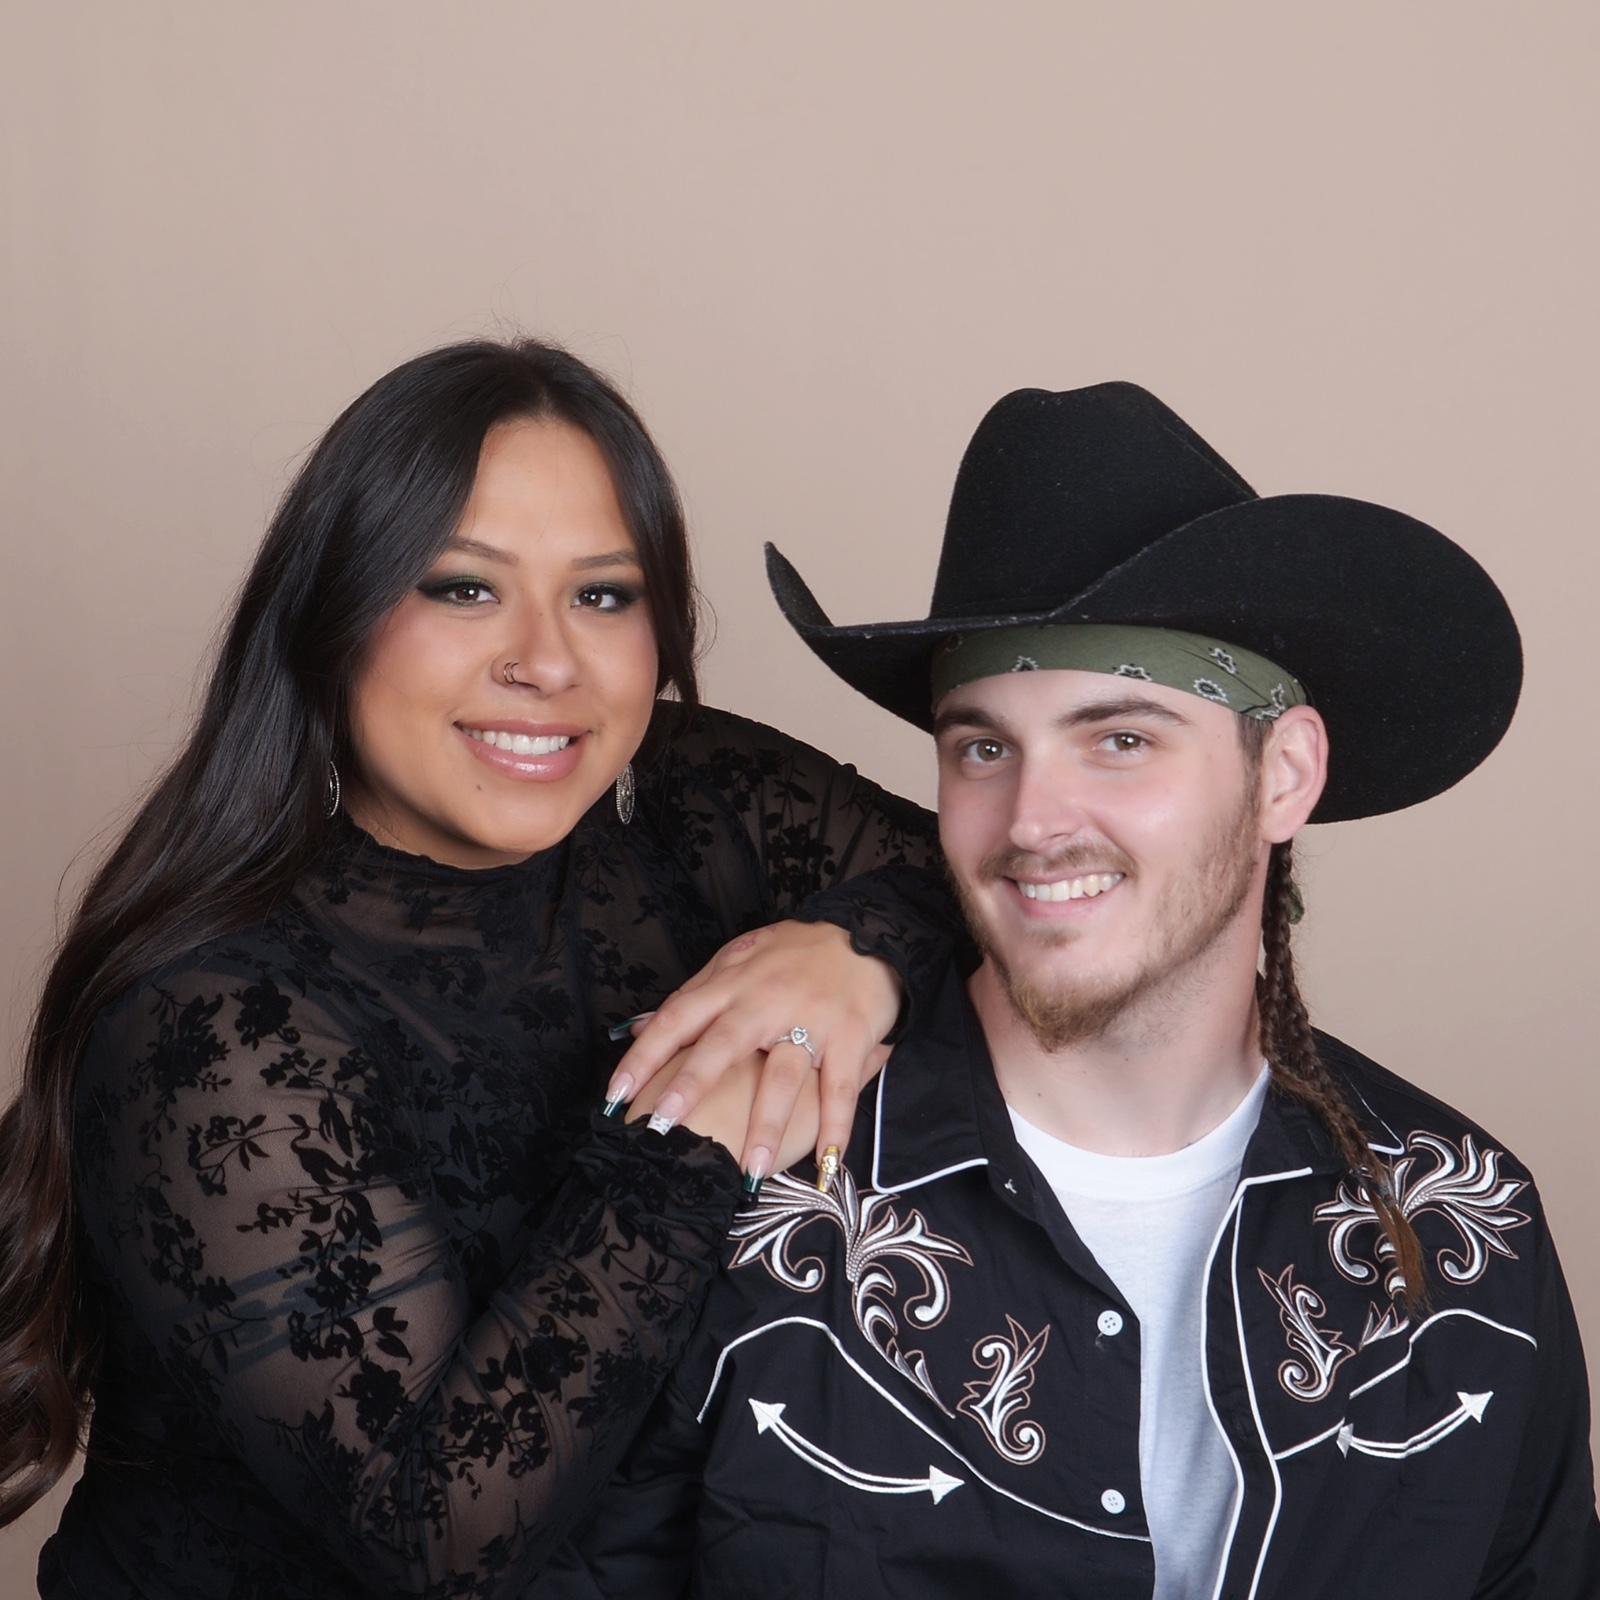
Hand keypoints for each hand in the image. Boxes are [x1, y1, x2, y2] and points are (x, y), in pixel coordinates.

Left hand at [605, 921, 900, 1180]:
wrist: (868, 934)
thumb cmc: (795, 952)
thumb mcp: (738, 959)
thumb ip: (694, 995)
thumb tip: (637, 1028)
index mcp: (733, 982)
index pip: (677, 1016)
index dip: (644, 1055)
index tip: (613, 1095)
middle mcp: (766, 1001)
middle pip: (722, 1045)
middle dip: (691, 1085)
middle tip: (664, 1126)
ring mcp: (810, 1021)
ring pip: (784, 1077)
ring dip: (766, 1125)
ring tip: (747, 1171)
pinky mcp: (851, 1038)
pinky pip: (840, 1089)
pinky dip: (836, 1128)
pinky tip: (827, 1165)